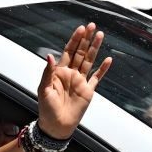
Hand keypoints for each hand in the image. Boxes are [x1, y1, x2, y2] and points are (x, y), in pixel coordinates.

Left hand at [36, 23, 112, 140]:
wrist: (56, 126)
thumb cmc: (46, 109)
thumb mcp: (43, 89)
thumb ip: (48, 72)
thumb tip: (49, 56)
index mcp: (59, 72)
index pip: (68, 52)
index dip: (74, 40)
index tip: (80, 29)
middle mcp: (71, 74)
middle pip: (80, 53)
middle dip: (86, 39)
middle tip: (92, 25)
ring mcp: (80, 81)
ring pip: (89, 61)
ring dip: (95, 48)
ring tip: (100, 35)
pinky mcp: (88, 91)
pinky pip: (97, 77)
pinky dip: (103, 69)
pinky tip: (108, 59)